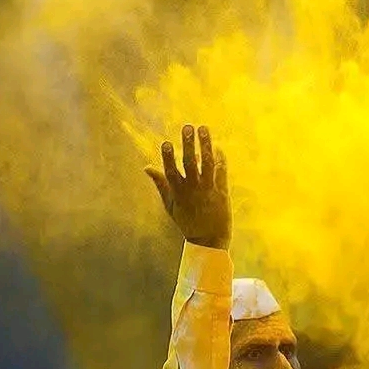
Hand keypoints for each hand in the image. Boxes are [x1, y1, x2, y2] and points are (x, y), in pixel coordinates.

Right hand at [146, 125, 231, 249]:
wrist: (209, 241)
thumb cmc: (187, 222)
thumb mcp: (170, 205)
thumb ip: (160, 184)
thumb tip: (146, 167)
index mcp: (178, 193)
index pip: (171, 171)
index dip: (168, 157)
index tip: (166, 142)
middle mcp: (193, 190)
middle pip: (190, 163)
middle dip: (188, 144)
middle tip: (187, 127)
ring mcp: (208, 190)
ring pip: (207, 163)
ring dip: (205, 145)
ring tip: (203, 128)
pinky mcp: (222, 193)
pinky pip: (221, 172)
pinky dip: (220, 158)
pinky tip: (217, 146)